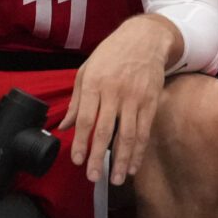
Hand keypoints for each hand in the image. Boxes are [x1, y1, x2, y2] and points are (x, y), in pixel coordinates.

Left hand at [64, 15, 180, 185]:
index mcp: (95, 84)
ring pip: (128, 135)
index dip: (81, 142)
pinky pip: (145, 130)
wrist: (145, 38)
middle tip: (94, 177)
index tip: (78, 161)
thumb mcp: (87, 71)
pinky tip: (135, 164)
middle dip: (99, 157)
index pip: (86, 119)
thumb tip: (65, 126)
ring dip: (122, 160)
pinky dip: (140, 150)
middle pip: (105, 131)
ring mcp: (136, 98)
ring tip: (117, 179)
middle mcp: (115, 93)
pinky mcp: (152, 101)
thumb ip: (77, 100)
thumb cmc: (112, 54)